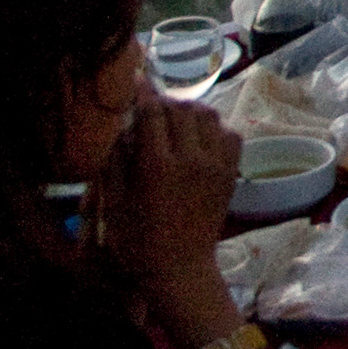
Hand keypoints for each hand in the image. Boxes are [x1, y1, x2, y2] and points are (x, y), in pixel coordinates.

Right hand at [102, 98, 244, 328]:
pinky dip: (214, 127)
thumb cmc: (137, 241)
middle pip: (180, 109)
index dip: (142, 93)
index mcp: (157, 166)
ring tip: (174, 118)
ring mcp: (216, 164)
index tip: (135, 80)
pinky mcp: (231, 172)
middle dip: (162, 101)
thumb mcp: (115, 202)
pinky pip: (229, 133)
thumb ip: (117, 161)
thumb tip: (120, 127)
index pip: (152, 112)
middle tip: (150, 105)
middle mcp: (192, 158)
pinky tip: (199, 136)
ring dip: (189, 110)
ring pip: (207, 115)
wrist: (179, 269)